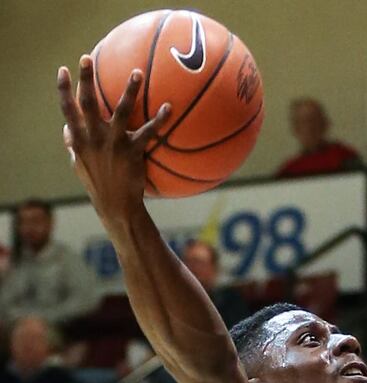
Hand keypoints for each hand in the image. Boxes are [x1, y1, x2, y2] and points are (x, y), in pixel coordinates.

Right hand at [57, 55, 170, 226]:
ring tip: (137, 73)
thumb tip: (67, 129)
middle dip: (85, 79)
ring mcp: (113, 144)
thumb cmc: (98, 183)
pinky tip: (169, 107)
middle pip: (88, 103)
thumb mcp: (79, 164)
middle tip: (86, 58)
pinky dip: (160, 119)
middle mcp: (94, 138)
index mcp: (79, 140)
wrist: (116, 206)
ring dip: (129, 90)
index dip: (64, 89)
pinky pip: (149, 131)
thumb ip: (73, 145)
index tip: (63, 69)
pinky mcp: (133, 151)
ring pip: (121, 111)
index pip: (67, 110)